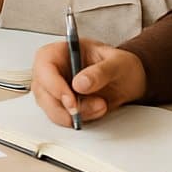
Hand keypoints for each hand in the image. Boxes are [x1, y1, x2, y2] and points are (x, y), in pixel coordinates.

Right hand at [30, 38, 146, 127]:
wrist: (128, 80)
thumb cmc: (119, 64)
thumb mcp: (116, 62)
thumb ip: (100, 71)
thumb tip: (80, 83)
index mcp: (58, 52)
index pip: (44, 68)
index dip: (54, 86)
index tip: (71, 101)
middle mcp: (52, 72)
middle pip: (43, 93)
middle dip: (67, 107)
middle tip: (93, 106)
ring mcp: (54, 90)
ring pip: (52, 109)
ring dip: (77, 114)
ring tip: (101, 105)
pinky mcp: (62, 106)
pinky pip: (63, 118)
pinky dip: (81, 119)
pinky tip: (97, 110)